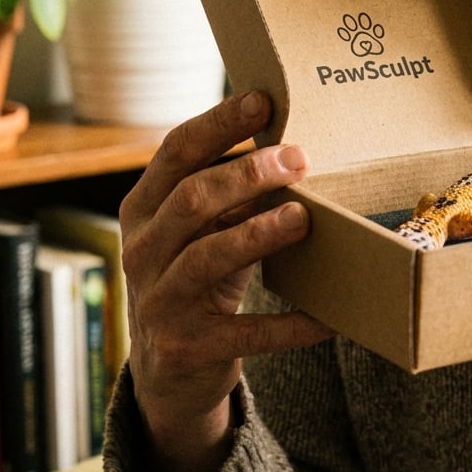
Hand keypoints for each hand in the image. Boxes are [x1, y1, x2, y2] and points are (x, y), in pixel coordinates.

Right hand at [119, 91, 332, 471]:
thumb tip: (295, 145)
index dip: (218, 123)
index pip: (175, 152)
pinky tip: (328, 318)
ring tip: (304, 216)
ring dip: (258, 233)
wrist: (169, 371)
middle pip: (190, 199)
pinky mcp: (188, 347)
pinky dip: (289, 325)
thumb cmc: (198, 278)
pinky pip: (246, 330)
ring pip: (207, 257)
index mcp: (144, 209)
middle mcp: (143, 251)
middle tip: (299, 158)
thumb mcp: (204, 231)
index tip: (264, 100)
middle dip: (246, 174)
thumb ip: (232, 194)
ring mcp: (160, 301)